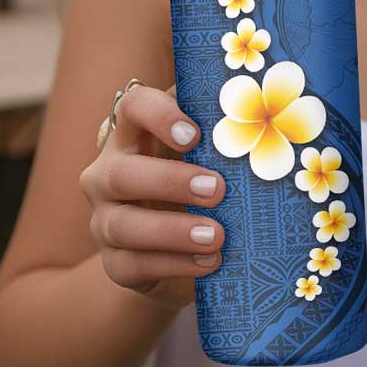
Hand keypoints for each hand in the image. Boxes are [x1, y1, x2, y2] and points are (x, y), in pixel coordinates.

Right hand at [79, 82, 225, 307]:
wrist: (179, 247)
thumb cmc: (200, 179)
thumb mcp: (208, 151)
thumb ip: (221, 126)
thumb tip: (262, 101)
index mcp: (133, 134)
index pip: (132, 107)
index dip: (159, 116)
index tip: (195, 135)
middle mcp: (108, 173)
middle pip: (122, 173)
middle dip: (170, 181)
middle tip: (218, 189)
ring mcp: (105, 220)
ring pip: (123, 225)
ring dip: (173, 231)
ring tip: (217, 235)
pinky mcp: (115, 263)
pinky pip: (134, 265)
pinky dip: (174, 265)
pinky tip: (209, 261)